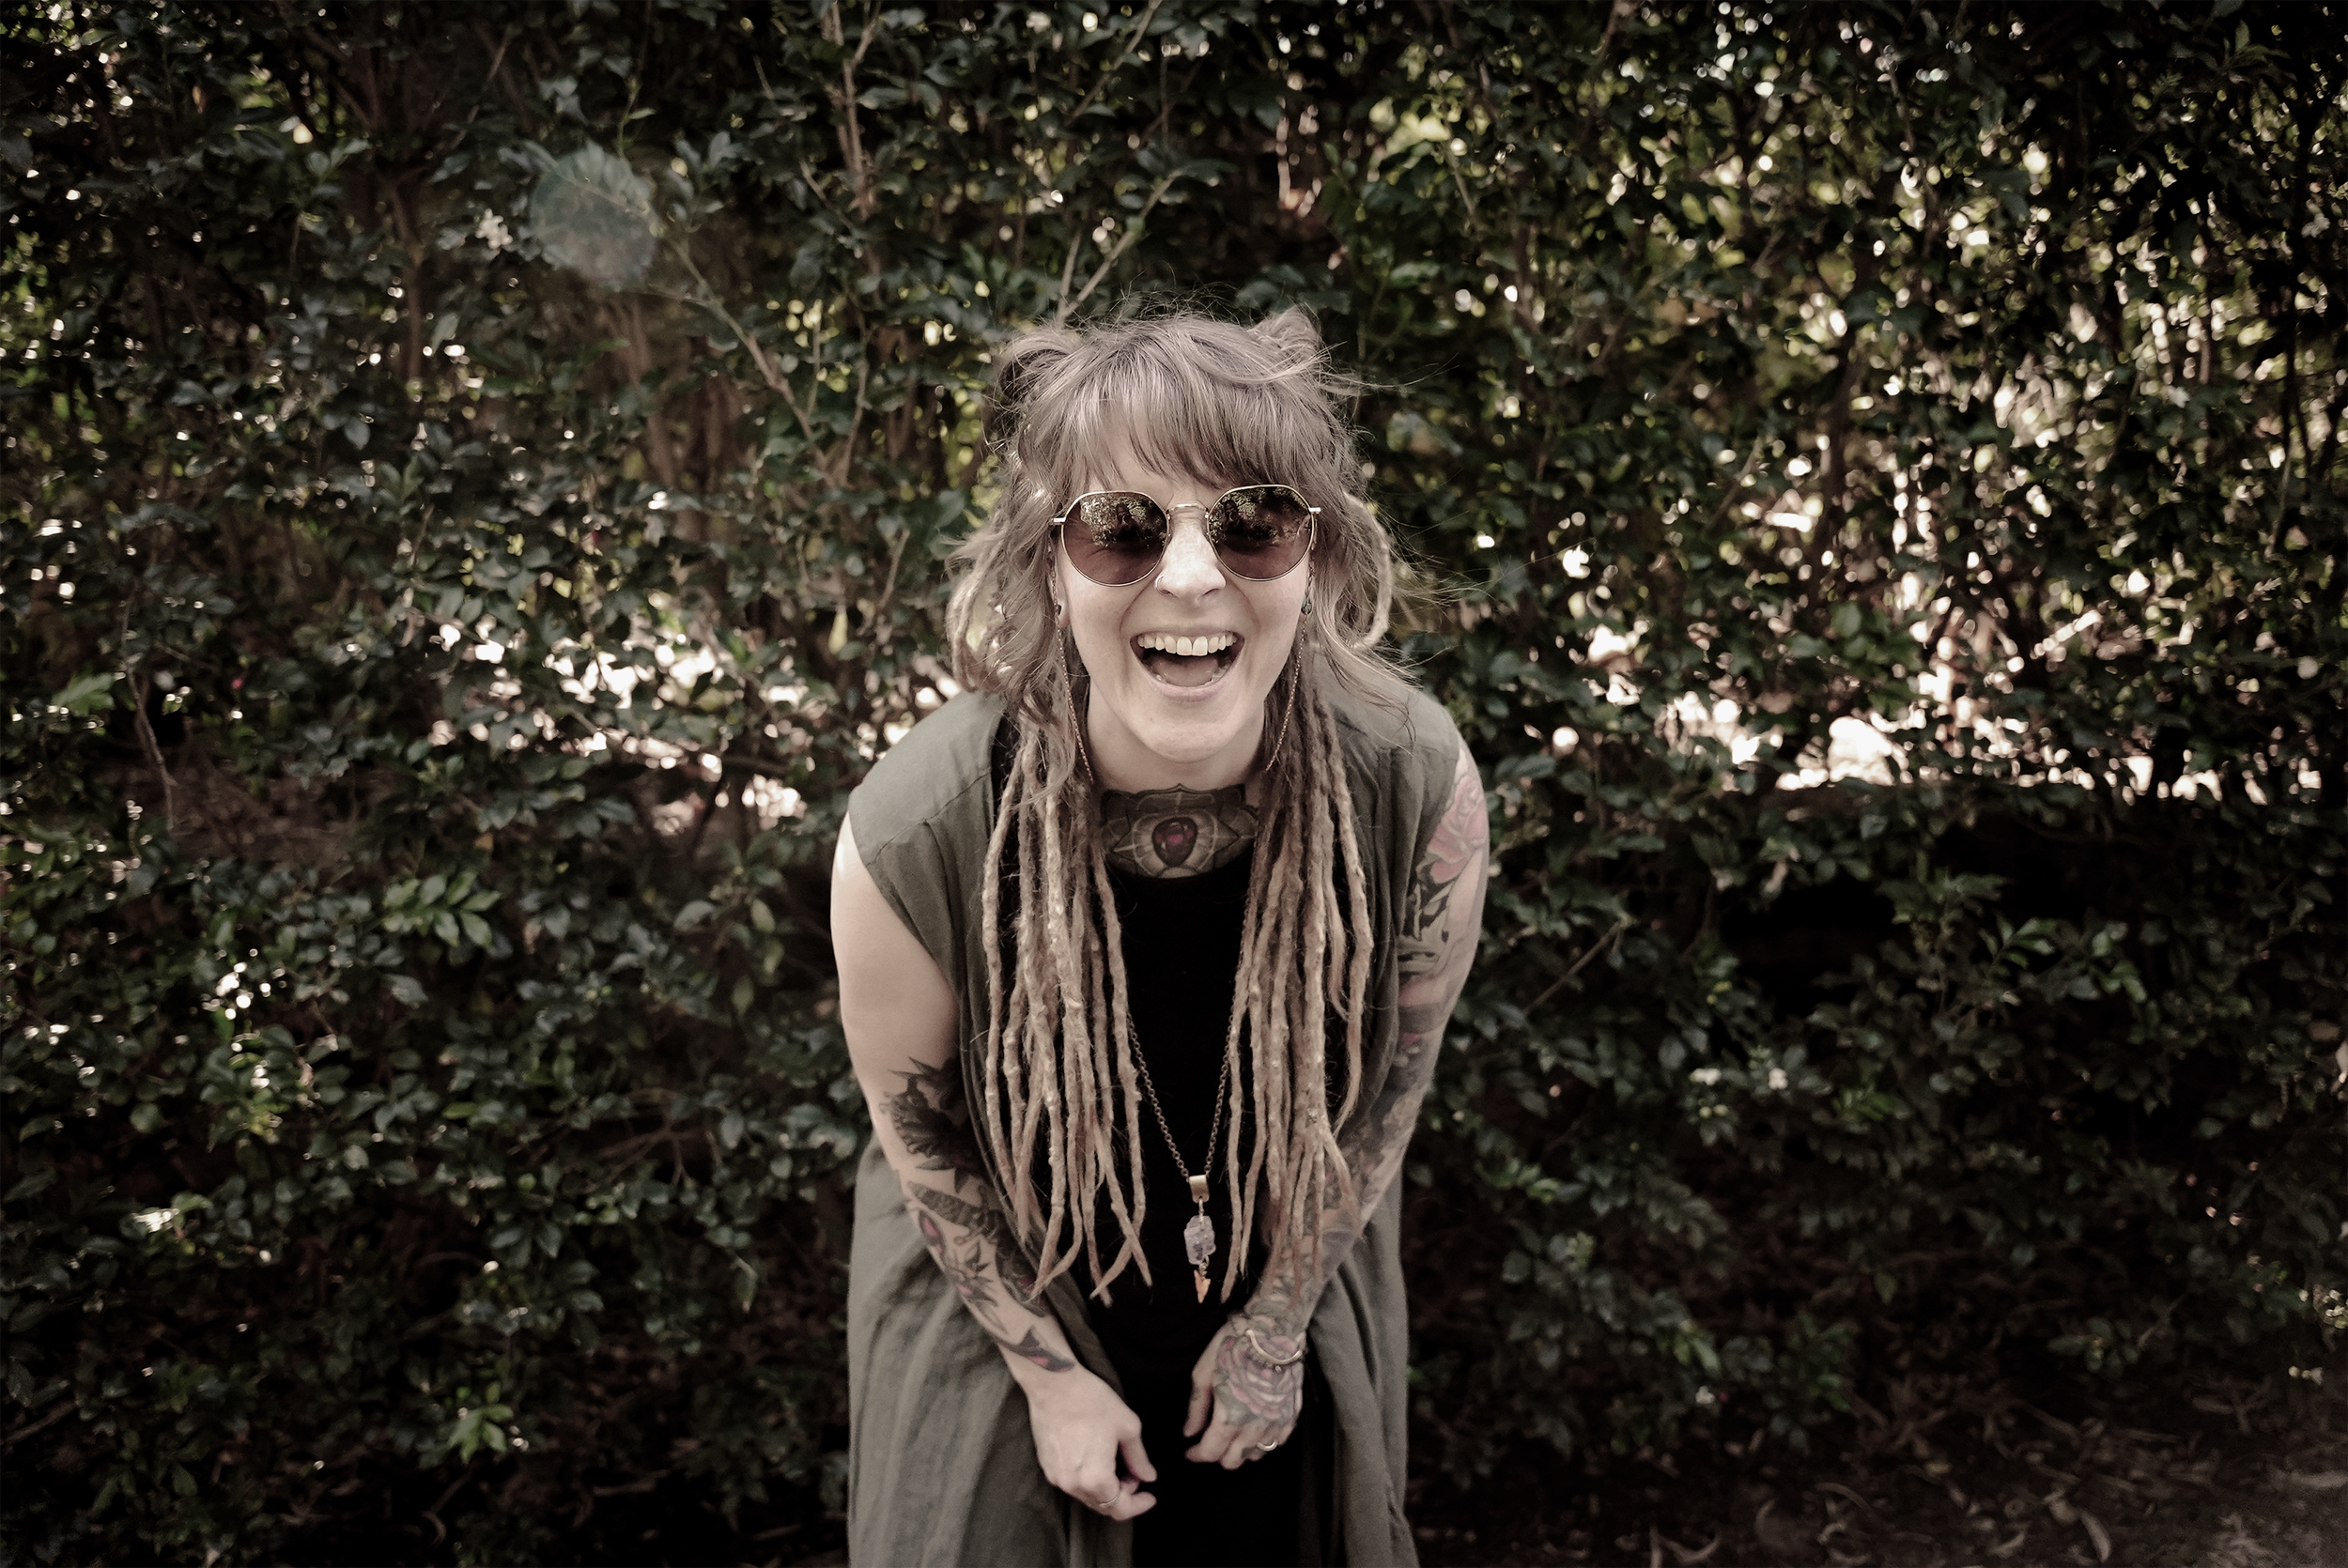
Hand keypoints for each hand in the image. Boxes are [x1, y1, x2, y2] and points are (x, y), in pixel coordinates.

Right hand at [1021, 1364, 1157, 1520]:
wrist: (1053, 1384)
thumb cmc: (1093, 1401)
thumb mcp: (1127, 1427)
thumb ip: (1139, 1458)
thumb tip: (1148, 1477)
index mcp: (1095, 1479)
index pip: (1120, 1509)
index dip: (1139, 1505)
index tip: (1151, 1495)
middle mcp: (1073, 1486)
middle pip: (1103, 1505)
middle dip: (1124, 1496)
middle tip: (1135, 1473)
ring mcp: (1056, 1478)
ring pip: (1087, 1496)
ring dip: (1106, 1488)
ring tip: (1117, 1463)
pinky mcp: (1047, 1467)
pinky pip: (1072, 1484)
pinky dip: (1088, 1480)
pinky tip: (1096, 1459)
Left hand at [1183, 1317, 1303, 1467]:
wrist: (1273, 1328)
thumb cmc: (1234, 1346)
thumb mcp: (1204, 1372)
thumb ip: (1197, 1408)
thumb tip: (1189, 1432)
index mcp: (1230, 1417)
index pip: (1211, 1452)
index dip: (1197, 1455)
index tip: (1190, 1451)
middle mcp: (1254, 1427)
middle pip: (1234, 1460)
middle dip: (1218, 1454)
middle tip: (1210, 1440)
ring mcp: (1276, 1422)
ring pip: (1256, 1455)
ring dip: (1241, 1450)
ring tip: (1232, 1434)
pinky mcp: (1292, 1414)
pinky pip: (1277, 1442)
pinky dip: (1264, 1441)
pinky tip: (1255, 1427)